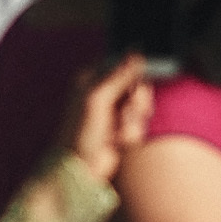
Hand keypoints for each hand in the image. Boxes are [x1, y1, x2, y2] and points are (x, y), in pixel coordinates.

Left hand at [65, 54, 153, 184]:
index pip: (124, 65)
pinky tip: (116, 141)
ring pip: (141, 107)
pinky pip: (138, 125)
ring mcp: (113, 112)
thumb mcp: (98, 99)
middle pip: (137, 85)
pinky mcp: (121, 130)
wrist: (80, 168)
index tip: (132, 88)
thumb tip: (136, 53)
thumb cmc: (79, 133)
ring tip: (117, 131)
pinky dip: (130, 134)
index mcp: (93, 79)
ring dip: (132, 121)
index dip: (133, 76)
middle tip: (126, 112)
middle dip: (136, 101)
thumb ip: (119, 76)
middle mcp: (104, 93)